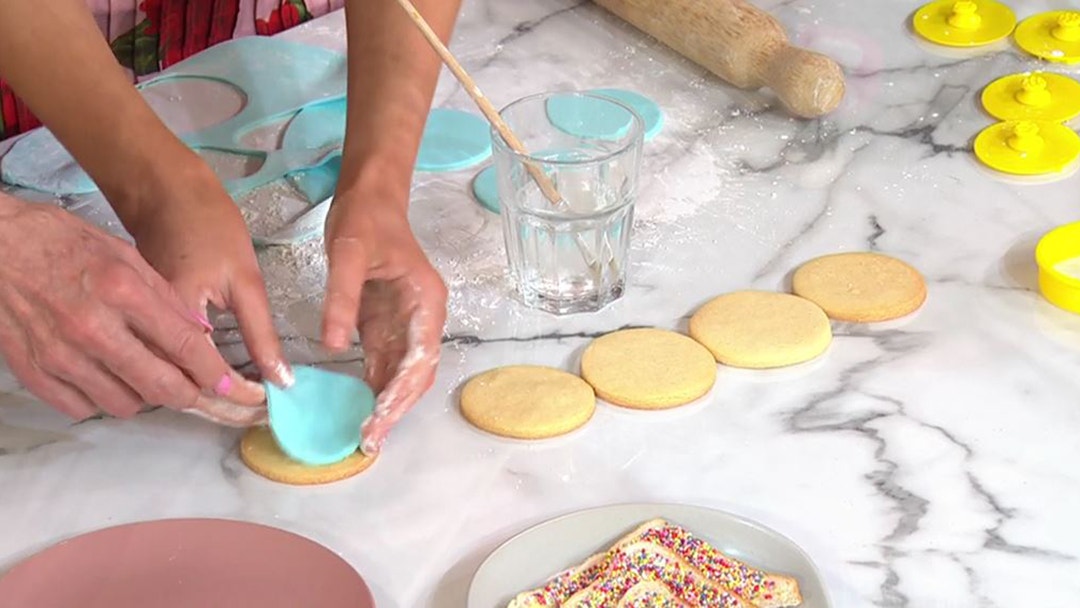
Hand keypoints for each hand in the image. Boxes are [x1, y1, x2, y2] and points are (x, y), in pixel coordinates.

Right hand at [0, 194, 264, 423]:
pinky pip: (82, 408)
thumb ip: (163, 296)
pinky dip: (100, 399)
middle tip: (195, 390)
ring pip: (124, 403)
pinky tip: (103, 377)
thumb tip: (199, 334)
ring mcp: (59, 354)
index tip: (229, 386)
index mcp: (121, 291)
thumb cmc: (59, 241)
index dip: (213, 373)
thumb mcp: (122, 253)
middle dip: (188, 394)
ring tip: (141, 372)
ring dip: (143, 395)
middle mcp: (92, 327)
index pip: (183, 345)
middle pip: (160, 386)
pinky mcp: (33, 371)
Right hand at [126, 163, 292, 392]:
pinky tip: (202, 388)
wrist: (161, 193)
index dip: (237, 396)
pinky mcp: (119, 326)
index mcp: (168, 310)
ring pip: (155, 385)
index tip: (265, 405)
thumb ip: (260, 331)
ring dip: (194, 401)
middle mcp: (134, 324)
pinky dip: (172, 382)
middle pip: (175, 389)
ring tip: (236, 409)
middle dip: (218, 409)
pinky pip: (142, 369)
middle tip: (256, 415)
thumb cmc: (208, 225)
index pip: (204, 374)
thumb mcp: (245, 277)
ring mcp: (118, 327)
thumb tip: (280, 378)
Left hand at [323, 175, 446, 454]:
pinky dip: (373, 389)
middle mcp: (422, 318)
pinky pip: (383, 364)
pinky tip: (357, 411)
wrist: (369, 197)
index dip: (401, 393)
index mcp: (425, 302)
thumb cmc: (365, 219)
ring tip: (363, 437)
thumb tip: (332, 345)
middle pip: (416, 374)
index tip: (379, 419)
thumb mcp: (347, 252)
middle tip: (368, 441)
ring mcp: (405, 324)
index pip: (420, 358)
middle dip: (396, 409)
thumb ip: (341, 299)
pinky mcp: (384, 325)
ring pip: (401, 374)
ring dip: (386, 405)